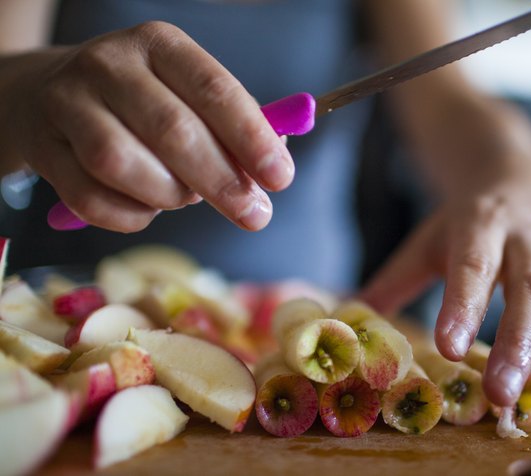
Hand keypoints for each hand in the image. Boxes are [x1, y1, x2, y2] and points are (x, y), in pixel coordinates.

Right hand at [1, 21, 292, 231]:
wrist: (46, 96)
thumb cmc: (141, 104)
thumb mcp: (187, 97)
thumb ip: (232, 129)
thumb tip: (275, 164)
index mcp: (159, 45)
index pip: (213, 89)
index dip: (251, 137)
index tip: (281, 178)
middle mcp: (109, 65)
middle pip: (173, 131)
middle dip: (222, 182)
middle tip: (254, 215)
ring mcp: (67, 103)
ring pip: (122, 164)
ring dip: (168, 196)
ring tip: (184, 198)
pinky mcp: (42, 148)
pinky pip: (91, 198)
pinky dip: (130, 216)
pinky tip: (146, 209)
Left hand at [359, 99, 530, 406]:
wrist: (521, 170)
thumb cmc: (470, 216)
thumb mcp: (432, 236)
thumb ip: (397, 277)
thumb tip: (350, 315)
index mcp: (482, 222)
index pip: (472, 263)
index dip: (462, 304)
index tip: (448, 345)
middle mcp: (528, 236)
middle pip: (529, 287)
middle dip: (517, 340)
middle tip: (500, 389)